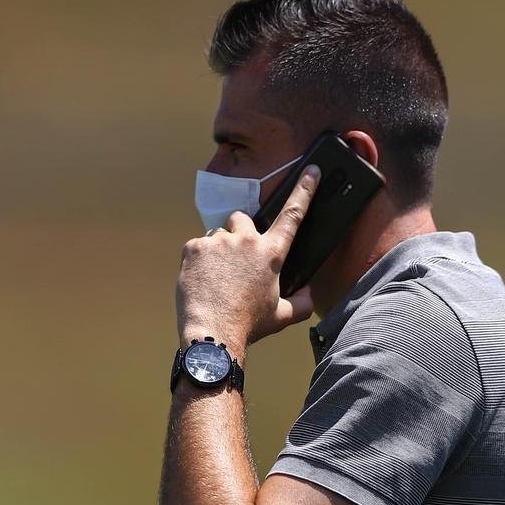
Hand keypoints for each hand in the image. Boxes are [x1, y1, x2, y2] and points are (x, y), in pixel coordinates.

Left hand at [175, 165, 320, 357]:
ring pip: (217, 235)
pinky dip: (198, 261)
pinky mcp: (193, 247)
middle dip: (240, 231)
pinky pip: (197, 246)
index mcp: (270, 253)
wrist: (213, 333)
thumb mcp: (282, 316)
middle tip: (235, 257)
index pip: (292, 215)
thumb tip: (309, 295)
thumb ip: (301, 303)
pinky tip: (201, 281)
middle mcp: (245, 240)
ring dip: (218, 250)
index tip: (311, 170)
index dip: (304, 190)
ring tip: (216, 278)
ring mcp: (218, 241)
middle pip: (242, 218)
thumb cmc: (248, 325)